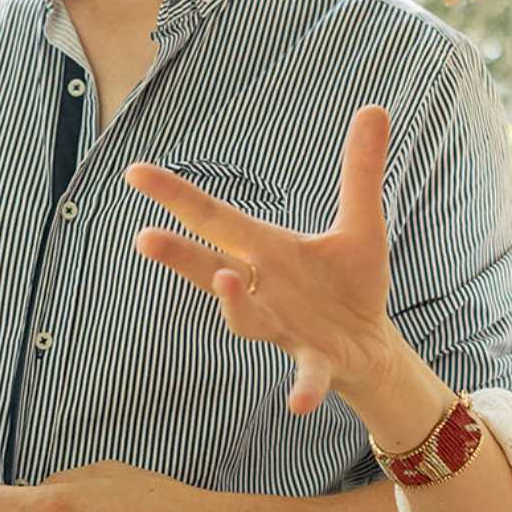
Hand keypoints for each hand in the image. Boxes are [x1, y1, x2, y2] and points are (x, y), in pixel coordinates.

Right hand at [124, 104, 409, 415]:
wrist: (371, 344)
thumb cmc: (350, 284)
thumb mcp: (361, 223)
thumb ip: (361, 170)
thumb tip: (375, 107)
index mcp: (267, 251)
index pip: (215, 218)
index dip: (176, 196)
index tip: (135, 171)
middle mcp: (263, 289)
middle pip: (210, 268)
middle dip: (178, 255)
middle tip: (142, 237)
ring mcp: (284, 327)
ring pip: (247, 319)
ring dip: (234, 305)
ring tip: (224, 282)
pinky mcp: (315, 361)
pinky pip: (305, 376)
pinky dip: (301, 388)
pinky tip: (298, 404)